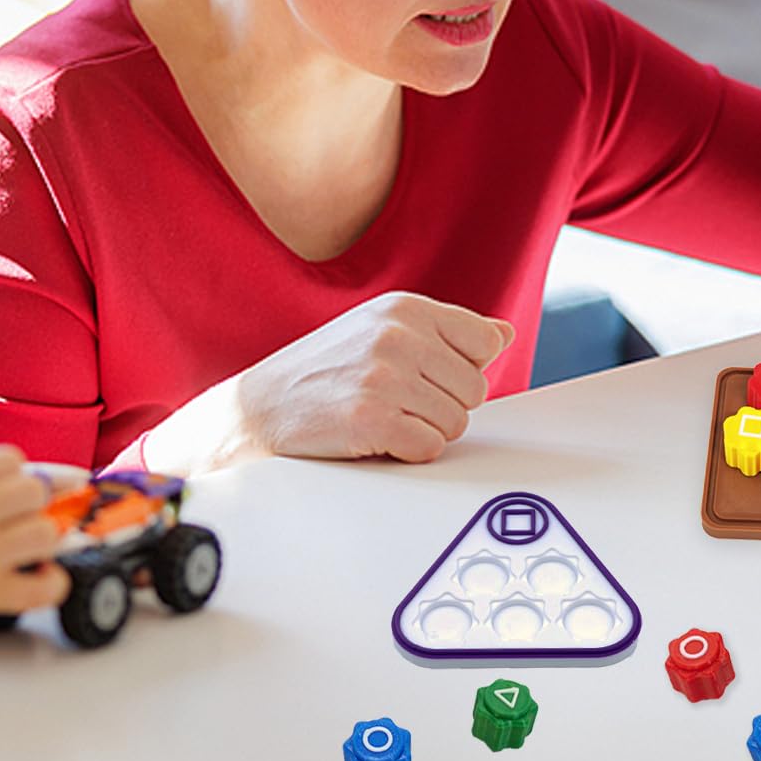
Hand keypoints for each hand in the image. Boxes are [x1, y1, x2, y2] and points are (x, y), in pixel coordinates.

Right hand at [0, 448, 65, 644]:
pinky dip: (51, 586)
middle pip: (37, 491)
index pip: (11, 460)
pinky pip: (41, 588)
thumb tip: (17, 486)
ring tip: (29, 552)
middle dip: (36, 506)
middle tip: (23, 523)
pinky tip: (42, 580)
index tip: (16, 492)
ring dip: (44, 542)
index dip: (18, 476)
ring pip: (46, 533)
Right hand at [233, 291, 515, 464]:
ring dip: (425, 430)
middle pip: (476, 389)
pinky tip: (375, 437)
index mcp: (405, 308)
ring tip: (382, 417)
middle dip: (443, 405)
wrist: (258, 408)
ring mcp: (384, 376)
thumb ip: (444, 332)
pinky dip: (408, 452)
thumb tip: (503, 334)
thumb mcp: (380, 330)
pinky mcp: (372, 419)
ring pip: (457, 423)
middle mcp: (397, 335)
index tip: (426, 376)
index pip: (484, 343)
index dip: (461, 369)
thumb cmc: (322, 371)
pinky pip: (430, 448)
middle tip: (397, 402)